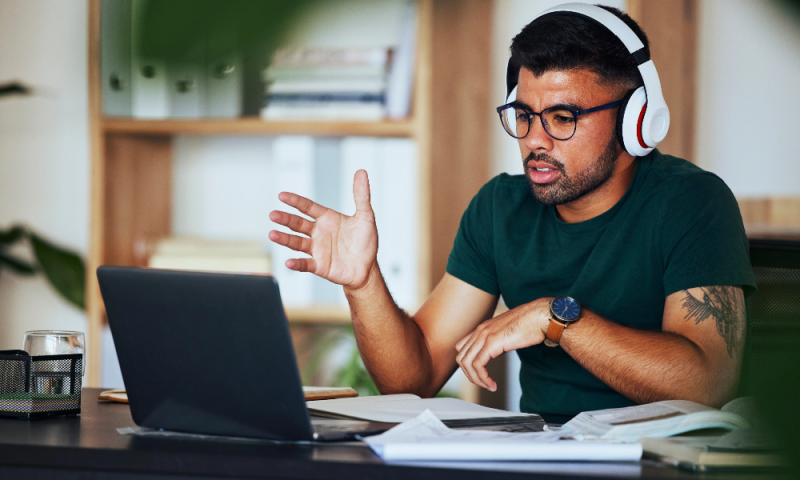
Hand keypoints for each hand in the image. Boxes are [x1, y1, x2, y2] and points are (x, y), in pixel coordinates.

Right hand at [268, 169, 377, 289]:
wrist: (367, 268)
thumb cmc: (365, 242)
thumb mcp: (366, 216)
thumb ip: (361, 195)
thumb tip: (361, 172)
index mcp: (327, 219)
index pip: (308, 207)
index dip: (295, 201)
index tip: (282, 195)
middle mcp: (318, 233)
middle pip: (298, 224)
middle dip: (285, 219)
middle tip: (273, 214)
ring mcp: (317, 249)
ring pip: (297, 242)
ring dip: (285, 239)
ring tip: (273, 234)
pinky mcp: (319, 265)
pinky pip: (305, 264)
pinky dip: (296, 264)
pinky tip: (288, 262)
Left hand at [455, 298, 552, 390]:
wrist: (540, 316)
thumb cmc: (530, 324)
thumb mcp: (507, 333)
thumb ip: (497, 341)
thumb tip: (495, 352)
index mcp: (483, 328)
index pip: (462, 348)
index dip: (468, 365)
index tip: (481, 375)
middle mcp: (480, 330)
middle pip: (461, 357)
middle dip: (470, 375)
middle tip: (484, 384)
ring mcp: (484, 335)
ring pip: (466, 362)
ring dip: (476, 379)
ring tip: (488, 386)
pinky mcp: (492, 342)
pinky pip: (478, 364)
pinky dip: (482, 378)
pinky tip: (492, 384)